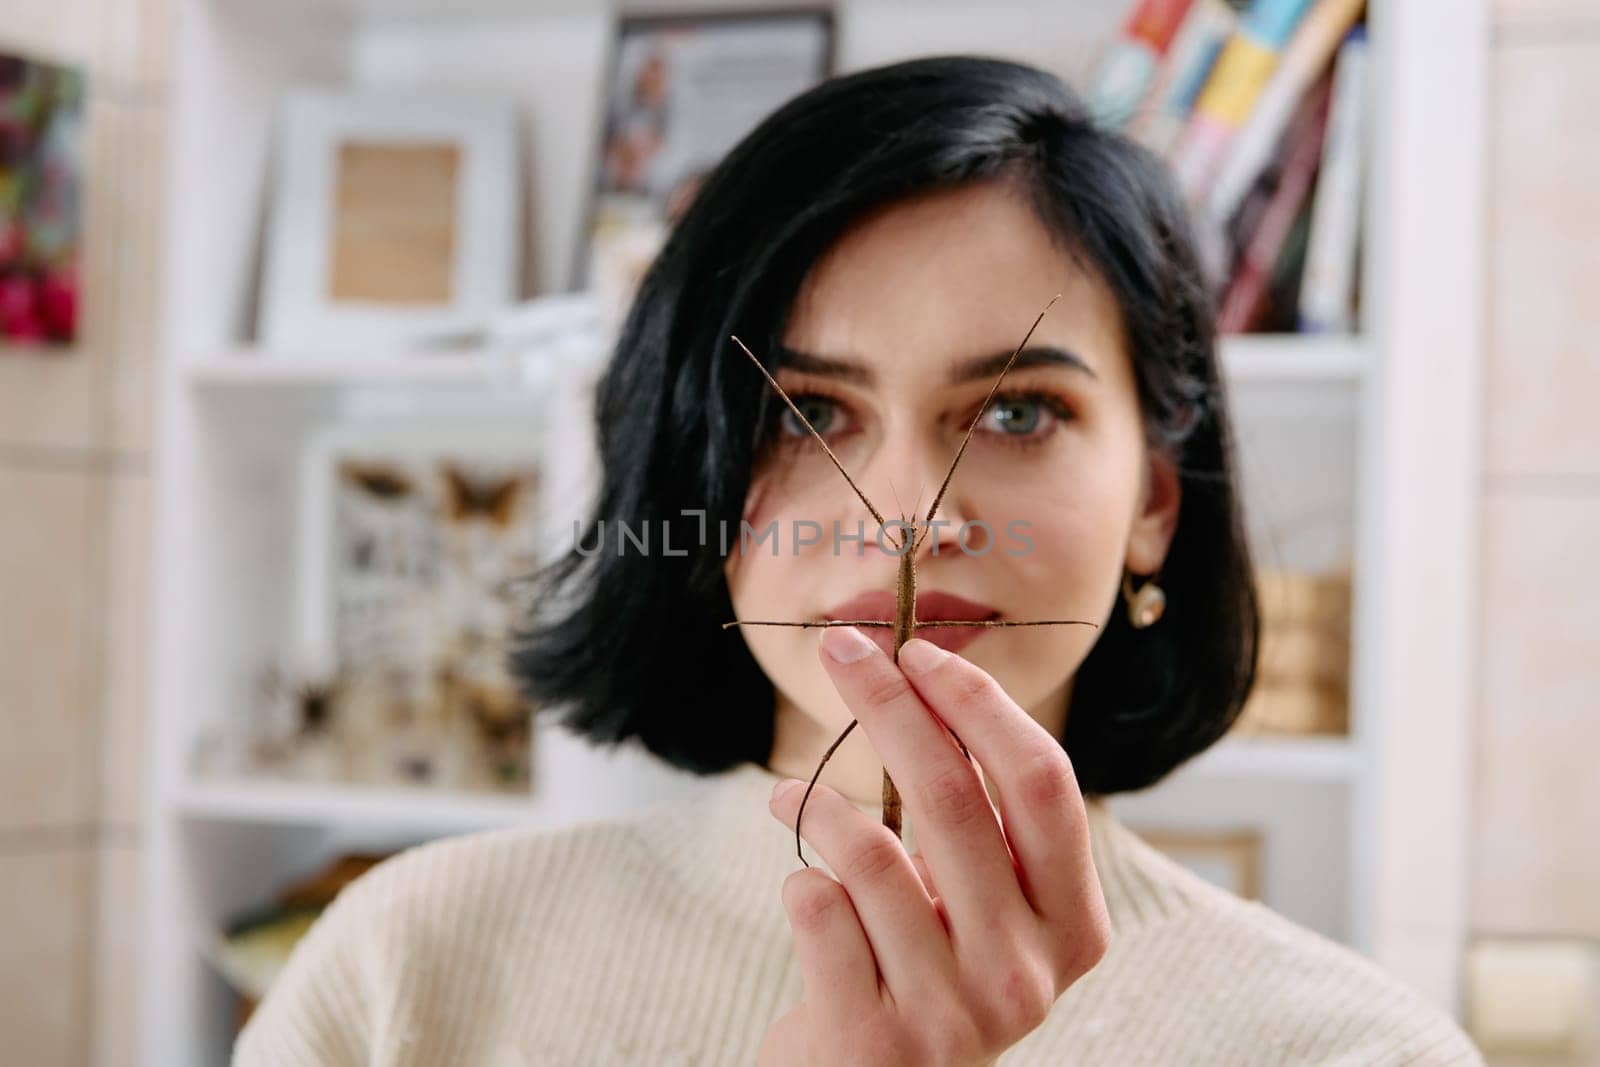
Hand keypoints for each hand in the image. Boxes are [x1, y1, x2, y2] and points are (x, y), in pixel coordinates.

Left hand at [756, 628, 1110, 1066]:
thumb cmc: (926, 974)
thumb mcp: (980, 906)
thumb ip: (976, 819)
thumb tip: (921, 672)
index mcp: (1073, 927)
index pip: (1042, 784)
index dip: (980, 703)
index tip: (919, 652)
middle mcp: (1027, 974)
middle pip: (957, 796)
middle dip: (890, 704)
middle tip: (842, 652)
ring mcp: (954, 1015)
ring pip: (873, 854)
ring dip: (817, 802)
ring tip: (788, 795)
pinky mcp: (876, 1042)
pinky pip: (820, 912)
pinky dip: (800, 881)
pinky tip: (801, 887)